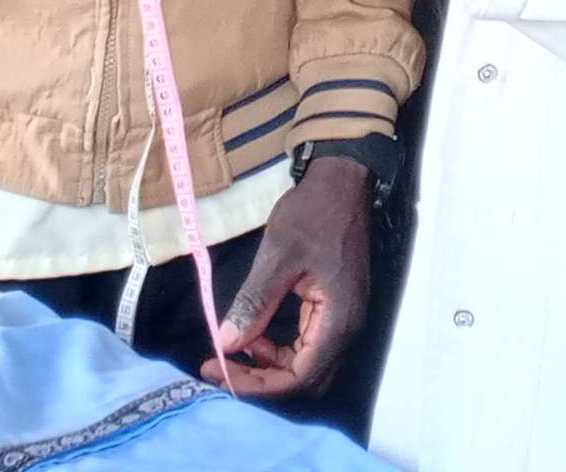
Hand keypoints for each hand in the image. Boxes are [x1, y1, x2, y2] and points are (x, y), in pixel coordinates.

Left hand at [210, 158, 371, 396]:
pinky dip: (277, 348)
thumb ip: (254, 301)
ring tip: (231, 349)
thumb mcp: (279, 254)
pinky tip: (252, 333)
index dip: (259, 384)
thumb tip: (227, 343)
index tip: (219, 371)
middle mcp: (346, 328)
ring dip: (269, 365)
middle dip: (262, 381)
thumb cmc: (313, 213)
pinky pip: (306, 344)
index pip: (300, 377)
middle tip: (221, 368)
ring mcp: (342, 319)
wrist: (342, 182)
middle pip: (305, 380)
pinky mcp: (333, 309)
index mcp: (338, 320)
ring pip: (305, 365)